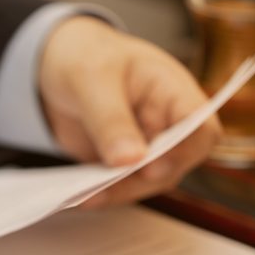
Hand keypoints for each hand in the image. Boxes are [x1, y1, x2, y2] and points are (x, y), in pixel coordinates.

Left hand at [38, 16, 220, 206]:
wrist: (54, 63)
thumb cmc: (85, 56)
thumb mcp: (92, 80)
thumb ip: (110, 119)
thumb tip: (129, 160)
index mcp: (172, 91)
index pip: (200, 128)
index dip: (183, 152)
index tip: (150, 167)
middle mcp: (166, 122)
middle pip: (175, 164)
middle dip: (143, 180)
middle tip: (104, 188)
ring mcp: (145, 145)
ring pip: (147, 181)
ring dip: (119, 192)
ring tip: (86, 198)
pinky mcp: (121, 161)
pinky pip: (119, 185)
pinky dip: (102, 193)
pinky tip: (80, 198)